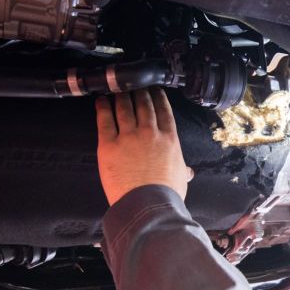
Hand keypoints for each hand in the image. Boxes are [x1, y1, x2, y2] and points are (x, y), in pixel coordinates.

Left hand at [96, 88, 192, 205]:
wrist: (148, 205)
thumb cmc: (166, 195)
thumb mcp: (180, 179)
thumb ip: (183, 171)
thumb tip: (189, 172)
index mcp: (170, 140)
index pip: (164, 111)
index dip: (158, 97)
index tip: (155, 89)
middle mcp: (150, 133)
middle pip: (144, 105)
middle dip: (140, 91)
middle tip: (135, 84)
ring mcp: (129, 137)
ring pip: (124, 108)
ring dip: (121, 95)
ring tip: (118, 88)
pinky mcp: (109, 145)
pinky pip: (105, 120)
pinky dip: (103, 107)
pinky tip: (101, 100)